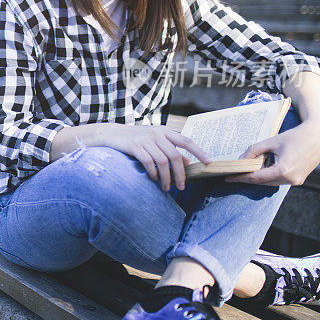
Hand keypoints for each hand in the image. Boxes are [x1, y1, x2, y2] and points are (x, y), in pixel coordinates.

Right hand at [95, 124, 210, 191]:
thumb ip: (170, 149)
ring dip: (166, 177)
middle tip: (182, 187)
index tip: (209, 162)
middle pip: (175, 155)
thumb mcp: (154, 141)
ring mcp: (145, 140)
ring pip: (162, 162)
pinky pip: (149, 162)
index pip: (186, 141)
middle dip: (181, 173)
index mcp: (164, 131)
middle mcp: (156, 134)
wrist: (111, 134)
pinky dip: (153, 173)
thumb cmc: (135, 139)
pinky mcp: (134, 146)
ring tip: (166, 188)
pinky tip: (154, 179)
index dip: (199, 151)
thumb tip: (187, 161)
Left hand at [226, 120, 319, 185]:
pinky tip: (261, 171)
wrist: (318, 136)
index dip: (240, 178)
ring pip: (271, 183)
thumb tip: (241, 159)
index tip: (228, 178)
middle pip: (262, 182)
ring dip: (258, 178)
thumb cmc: (295, 137)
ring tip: (245, 173)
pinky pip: (279, 181)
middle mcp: (290, 179)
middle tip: (233, 175)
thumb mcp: (272, 141)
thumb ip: (254, 150)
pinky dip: (269, 177)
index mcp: (282, 170)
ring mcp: (296, 181)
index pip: (255, 177)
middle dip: (247, 178)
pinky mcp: (299, 180)